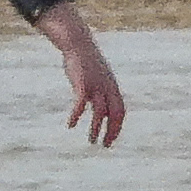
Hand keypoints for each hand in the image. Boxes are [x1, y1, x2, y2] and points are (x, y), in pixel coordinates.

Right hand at [44, 4, 125, 147]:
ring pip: (100, 112)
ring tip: (91, 141)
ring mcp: (96, 86)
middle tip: (105, 145)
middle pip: (115, 113)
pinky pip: (81, 104)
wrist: (78, 44)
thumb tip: (99, 102)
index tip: (110, 139)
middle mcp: (107, 88)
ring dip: (96, 128)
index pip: (120, 111)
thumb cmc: (86, 61)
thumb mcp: (97, 76)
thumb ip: (100, 89)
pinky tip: (70, 124)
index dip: (117, 127)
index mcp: (112, 87)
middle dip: (112, 131)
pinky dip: (77, 115)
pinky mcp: (82, 84)